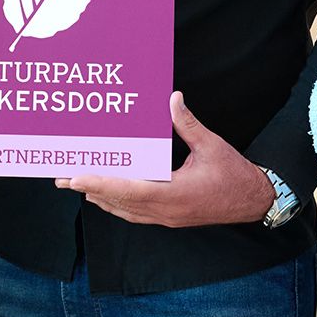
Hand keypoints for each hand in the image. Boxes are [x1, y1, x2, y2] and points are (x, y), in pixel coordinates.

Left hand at [55, 92, 276, 227]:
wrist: (255, 201)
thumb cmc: (235, 174)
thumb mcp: (212, 145)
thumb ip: (187, 124)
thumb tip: (172, 98)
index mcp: (175, 194)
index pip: (129, 190)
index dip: (100, 184)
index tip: (76, 178)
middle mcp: (166, 211)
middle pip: (118, 202)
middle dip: (89, 189)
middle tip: (62, 177)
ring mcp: (167, 218)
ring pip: (124, 211)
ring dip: (99, 198)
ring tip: (76, 185)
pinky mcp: (170, 218)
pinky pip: (135, 214)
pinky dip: (116, 204)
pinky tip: (104, 197)